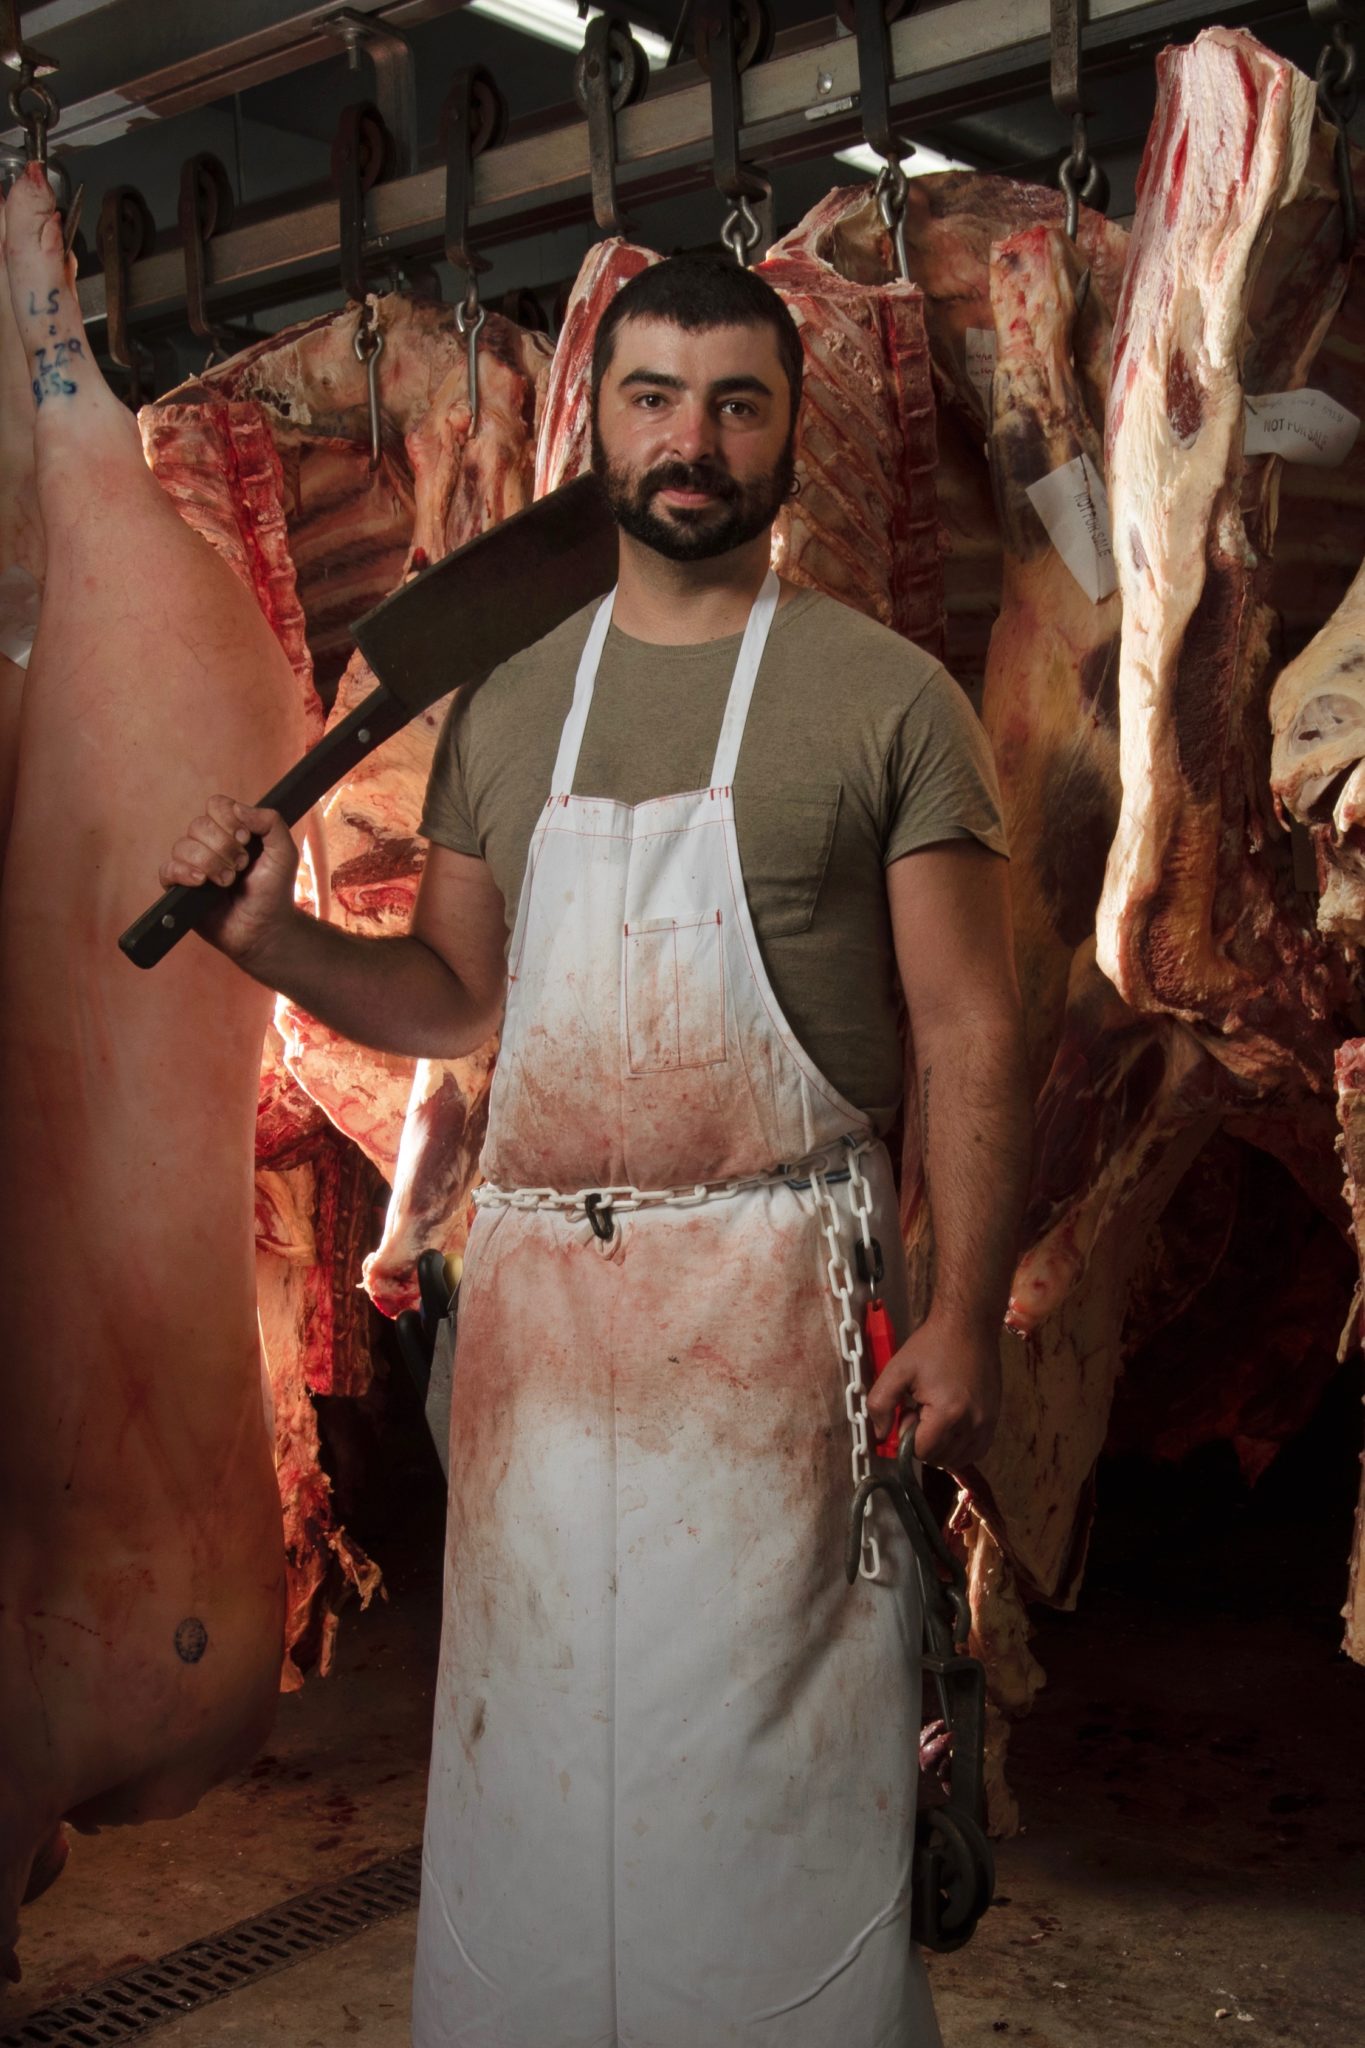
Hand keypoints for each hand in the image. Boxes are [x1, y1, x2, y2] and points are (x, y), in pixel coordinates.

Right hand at [158, 796, 298, 968]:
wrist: (265, 928)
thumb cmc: (274, 892)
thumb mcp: (284, 852)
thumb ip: (270, 822)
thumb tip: (238, 808)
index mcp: (231, 831)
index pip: (216, 805)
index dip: (228, 819)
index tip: (246, 839)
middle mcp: (209, 844)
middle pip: (199, 825)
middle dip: (223, 846)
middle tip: (242, 866)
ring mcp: (192, 865)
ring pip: (183, 846)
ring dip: (210, 863)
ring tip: (228, 881)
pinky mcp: (180, 888)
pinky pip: (167, 869)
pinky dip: (184, 872)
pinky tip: (202, 883)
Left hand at [865, 1313, 1000, 1470]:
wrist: (968, 1325)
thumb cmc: (932, 1345)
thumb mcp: (897, 1370)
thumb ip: (880, 1404)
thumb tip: (879, 1435)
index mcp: (947, 1414)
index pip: (922, 1453)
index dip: (908, 1437)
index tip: (908, 1413)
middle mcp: (972, 1424)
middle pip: (940, 1458)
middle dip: (924, 1442)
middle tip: (920, 1411)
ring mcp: (987, 1423)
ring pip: (958, 1458)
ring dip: (942, 1446)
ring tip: (936, 1416)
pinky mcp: (995, 1419)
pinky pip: (977, 1450)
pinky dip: (961, 1447)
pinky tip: (950, 1426)